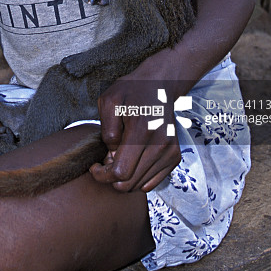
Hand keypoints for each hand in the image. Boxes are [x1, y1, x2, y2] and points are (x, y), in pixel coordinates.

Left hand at [89, 72, 181, 192]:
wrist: (160, 85)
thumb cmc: (131, 92)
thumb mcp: (109, 101)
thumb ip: (107, 130)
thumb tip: (113, 154)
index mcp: (141, 130)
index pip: (120, 172)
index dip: (102, 175)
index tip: (95, 166)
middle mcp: (160, 144)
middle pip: (129, 183)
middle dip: (111, 177)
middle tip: (106, 159)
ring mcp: (170, 151)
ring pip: (140, 185)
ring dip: (125, 177)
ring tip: (120, 157)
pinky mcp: (174, 156)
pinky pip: (152, 183)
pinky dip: (138, 178)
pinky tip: (132, 161)